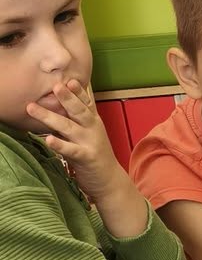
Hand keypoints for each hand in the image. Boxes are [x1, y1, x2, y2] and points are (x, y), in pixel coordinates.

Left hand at [26, 78, 124, 202]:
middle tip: (55, 86)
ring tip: (33, 108)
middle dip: (67, 98)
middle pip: (79, 110)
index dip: (78, 91)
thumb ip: (78, 117)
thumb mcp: (90, 132)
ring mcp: (90, 143)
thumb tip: (64, 98)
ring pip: (68, 127)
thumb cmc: (95, 154)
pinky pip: (70, 150)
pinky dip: (59, 145)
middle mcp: (92, 129)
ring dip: (50, 117)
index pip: (86, 102)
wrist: (109, 180)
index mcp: (93, 121)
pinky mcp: (86, 158)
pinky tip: (47, 139)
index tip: (68, 79)